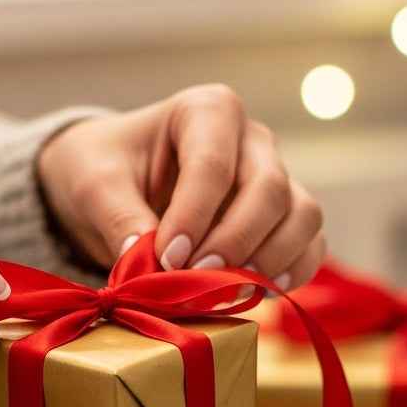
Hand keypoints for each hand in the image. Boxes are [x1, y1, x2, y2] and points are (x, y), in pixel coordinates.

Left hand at [36, 83, 324, 288]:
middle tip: (197, 278)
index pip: (213, 164)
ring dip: (271, 259)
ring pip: (302, 215)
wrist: (114, 183)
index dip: (194, 217)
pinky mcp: (282, 218)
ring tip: (230, 290)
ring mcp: (274, 178)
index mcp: (206, 112)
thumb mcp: (96, 186)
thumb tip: (148, 266)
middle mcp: (251, 140)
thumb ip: (120, 220)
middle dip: (235, 241)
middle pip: (269, 189)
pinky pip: (310, 244)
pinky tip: (262, 294)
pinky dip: (295, 271)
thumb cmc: (105, 169)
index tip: (167, 259)